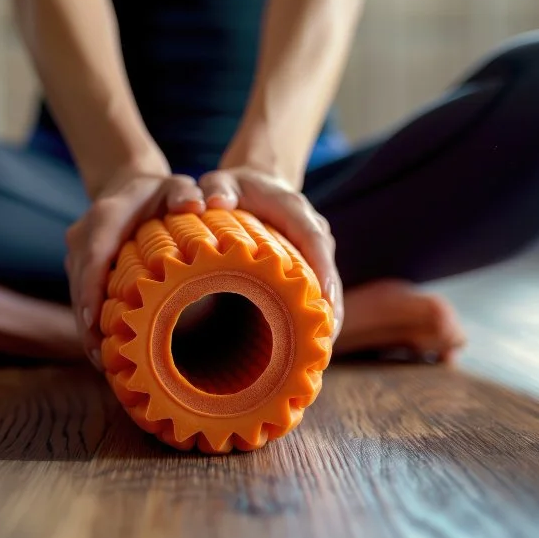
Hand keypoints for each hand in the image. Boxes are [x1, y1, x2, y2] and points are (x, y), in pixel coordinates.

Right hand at [66, 170, 205, 370]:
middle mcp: (82, 237)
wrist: (127, 186)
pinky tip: (107, 353)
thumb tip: (197, 204)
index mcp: (104, 218)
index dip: (90, 290)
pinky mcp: (78, 269)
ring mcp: (76, 255)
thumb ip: (183, 192)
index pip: (92, 255)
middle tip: (104, 362)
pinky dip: (91, 325)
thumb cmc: (158, 192)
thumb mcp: (174, 185)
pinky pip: (82, 299)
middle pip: (79, 286)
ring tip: (106, 367)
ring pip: (77, 297)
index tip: (93, 323)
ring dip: (87, 332)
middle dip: (87, 325)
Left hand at [198, 167, 343, 341]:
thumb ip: (218, 188)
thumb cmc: (238, 187)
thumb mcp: (224, 181)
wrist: (257, 182)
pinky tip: (309, 347)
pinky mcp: (309, 266)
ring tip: (320, 356)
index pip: (313, 240)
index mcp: (295, 211)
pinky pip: (317, 293)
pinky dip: (314, 318)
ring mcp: (313, 251)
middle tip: (323, 345)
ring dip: (326, 320)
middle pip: (328, 274)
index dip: (321, 271)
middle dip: (329, 309)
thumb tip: (209, 203)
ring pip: (328, 288)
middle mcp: (312, 231)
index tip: (324, 301)